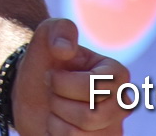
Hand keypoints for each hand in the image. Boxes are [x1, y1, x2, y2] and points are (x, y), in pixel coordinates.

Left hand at [11, 18, 128, 134]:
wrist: (33, 94)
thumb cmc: (46, 63)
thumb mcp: (47, 37)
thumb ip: (58, 30)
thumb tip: (65, 49)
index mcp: (117, 74)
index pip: (93, 88)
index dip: (62, 83)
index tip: (53, 74)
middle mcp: (122, 104)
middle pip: (90, 116)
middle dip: (59, 103)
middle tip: (55, 94)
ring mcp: (113, 129)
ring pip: (79, 135)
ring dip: (56, 122)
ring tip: (57, 109)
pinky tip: (59, 126)